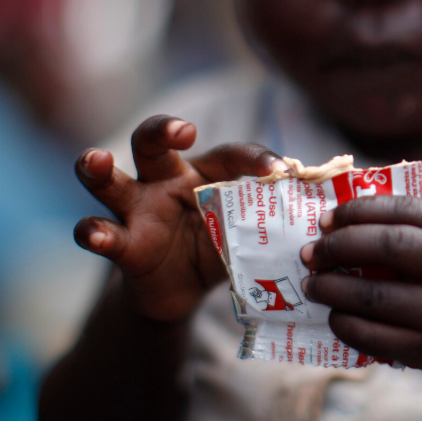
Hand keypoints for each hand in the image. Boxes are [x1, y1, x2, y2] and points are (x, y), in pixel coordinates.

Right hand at [74, 115, 277, 322]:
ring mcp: (137, 209)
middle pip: (152, 141)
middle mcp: (166, 180)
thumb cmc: (221, 246)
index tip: (281, 173)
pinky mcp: (122, 242)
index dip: (256, 159)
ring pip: (111, 179)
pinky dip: (93, 232)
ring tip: (96, 160)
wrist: (182, 291)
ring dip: (98, 167)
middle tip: (182, 130)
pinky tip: (97, 233)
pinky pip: (99, 232)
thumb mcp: (251, 232)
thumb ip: (278, 221)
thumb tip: (328, 217)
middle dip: (162, 129)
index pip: (230, 154)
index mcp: (206, 172)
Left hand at [300, 196, 421, 375]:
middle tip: (312, 251)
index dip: (360, 210)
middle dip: (340, 245)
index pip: (406, 209)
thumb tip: (342, 218)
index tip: (327, 219)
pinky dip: (344, 323)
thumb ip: (416, 225)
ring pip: (374, 295)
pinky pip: (372, 336)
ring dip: (332, 286)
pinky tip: (335, 313)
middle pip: (389, 247)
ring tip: (313, 283)